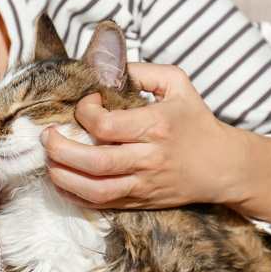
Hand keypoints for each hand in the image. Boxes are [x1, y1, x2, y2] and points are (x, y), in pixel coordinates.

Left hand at [40, 63, 242, 209]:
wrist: (223, 166)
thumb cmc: (197, 122)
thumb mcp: (178, 84)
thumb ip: (143, 71)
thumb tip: (107, 67)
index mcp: (156, 126)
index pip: (106, 125)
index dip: (85, 113)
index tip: (86, 104)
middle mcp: (149, 158)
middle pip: (95, 162)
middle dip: (61, 150)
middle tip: (47, 136)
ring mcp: (144, 184)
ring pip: (95, 189)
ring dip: (64, 177)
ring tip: (49, 161)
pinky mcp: (140, 202)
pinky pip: (102, 204)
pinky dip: (75, 195)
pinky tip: (62, 180)